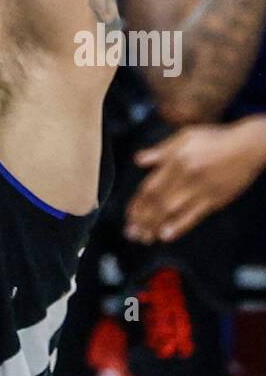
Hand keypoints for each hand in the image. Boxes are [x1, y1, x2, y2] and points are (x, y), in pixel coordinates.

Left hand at [124, 120, 265, 243]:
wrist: (246, 146)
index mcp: (175, 160)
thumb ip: (160, 151)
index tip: (129, 216)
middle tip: (131, 233)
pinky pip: (193, 215)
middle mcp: (184, 175)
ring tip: (144, 238)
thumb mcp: (184, 136)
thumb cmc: (215, 138)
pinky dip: (179, 226)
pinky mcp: (215, 199)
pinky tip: (166, 235)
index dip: (137, 203)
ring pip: (172, 210)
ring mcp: (199, 189)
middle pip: (157, 201)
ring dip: (155, 225)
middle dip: (142, 219)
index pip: (150, 186)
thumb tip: (138, 161)